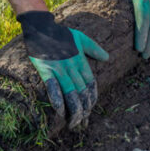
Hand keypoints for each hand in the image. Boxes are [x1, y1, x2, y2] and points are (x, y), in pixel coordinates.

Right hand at [18, 11, 109, 128]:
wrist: (41, 26)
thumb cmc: (61, 33)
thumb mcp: (81, 38)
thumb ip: (94, 49)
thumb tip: (107, 58)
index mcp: (81, 61)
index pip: (91, 85)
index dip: (92, 99)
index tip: (90, 109)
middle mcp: (72, 67)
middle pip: (82, 93)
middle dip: (84, 110)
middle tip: (82, 123)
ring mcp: (59, 69)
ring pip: (70, 94)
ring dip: (74, 111)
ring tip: (74, 124)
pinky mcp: (46, 70)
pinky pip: (53, 88)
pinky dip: (57, 101)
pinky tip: (60, 112)